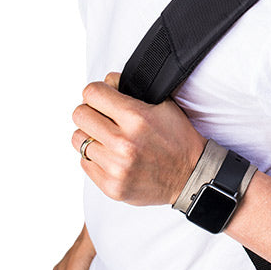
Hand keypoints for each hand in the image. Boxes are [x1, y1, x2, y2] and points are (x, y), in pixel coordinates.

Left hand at [72, 72, 204, 206]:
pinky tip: (112, 156)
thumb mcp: (163, 105)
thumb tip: (105, 83)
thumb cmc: (178, 139)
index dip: (96, 92)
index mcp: (137, 117)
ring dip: (91, 136)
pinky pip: (84, 163)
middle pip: (80, 115)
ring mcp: (116, 166)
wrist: (191, 175)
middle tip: (102, 118)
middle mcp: (124, 142)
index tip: (101, 98)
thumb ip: (130, 91)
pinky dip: (95, 158)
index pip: (92, 93)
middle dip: (90, 112)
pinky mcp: (111, 186)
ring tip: (108, 139)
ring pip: (78, 140)